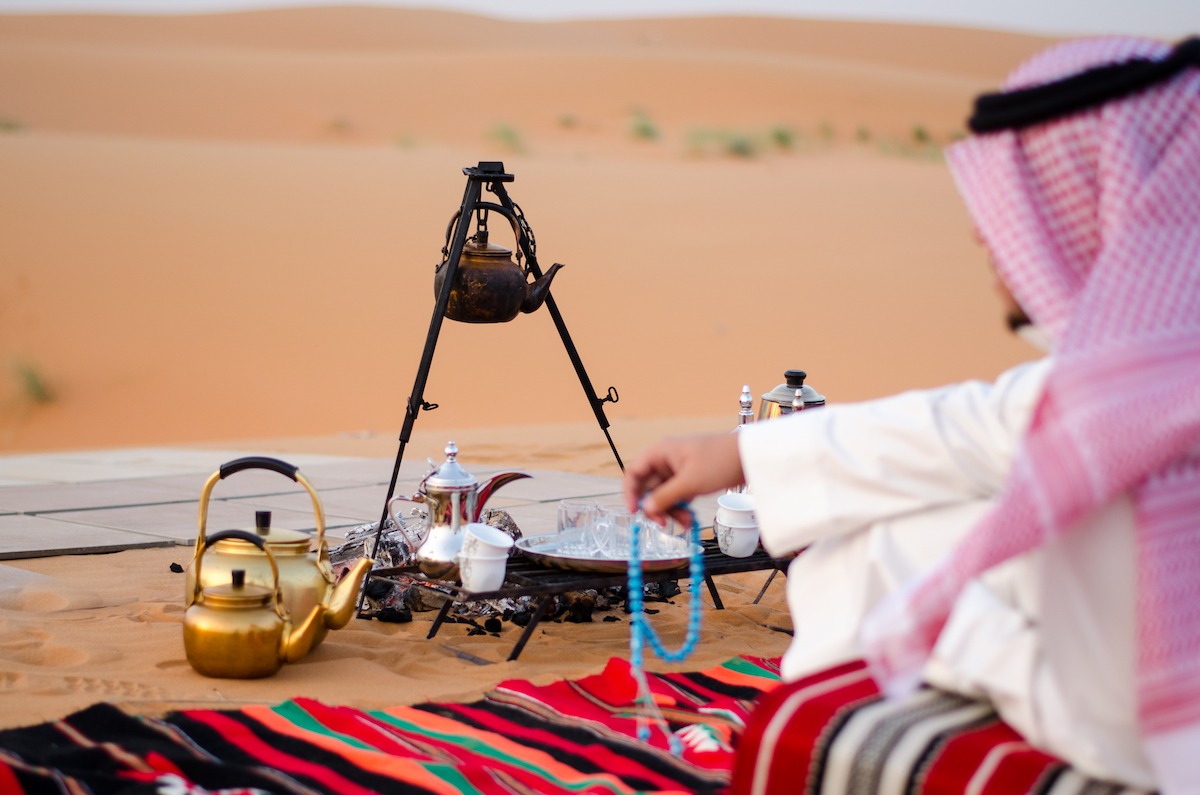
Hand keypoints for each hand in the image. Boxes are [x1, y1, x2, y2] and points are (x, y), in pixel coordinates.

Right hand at [622, 433, 744, 524]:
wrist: (749, 457)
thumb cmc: (719, 462)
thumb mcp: (690, 482)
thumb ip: (665, 497)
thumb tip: (646, 509)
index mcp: (660, 453)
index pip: (634, 472)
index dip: (630, 492)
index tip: (634, 512)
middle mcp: (666, 460)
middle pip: (648, 487)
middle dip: (655, 507)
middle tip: (663, 524)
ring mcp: (678, 470)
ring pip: (663, 495)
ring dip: (671, 510)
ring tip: (686, 522)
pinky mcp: (690, 478)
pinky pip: (677, 496)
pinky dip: (681, 508)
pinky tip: (689, 519)